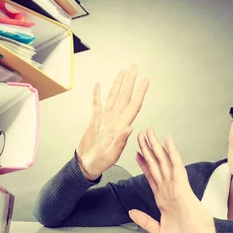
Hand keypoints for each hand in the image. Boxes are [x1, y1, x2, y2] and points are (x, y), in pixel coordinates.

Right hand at [76, 65, 149, 180]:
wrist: (86, 165)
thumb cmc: (100, 162)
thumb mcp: (112, 154)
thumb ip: (121, 141)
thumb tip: (130, 128)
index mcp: (120, 125)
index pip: (133, 105)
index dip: (140, 92)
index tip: (146, 80)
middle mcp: (114, 119)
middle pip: (124, 96)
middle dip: (130, 81)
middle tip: (134, 67)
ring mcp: (104, 119)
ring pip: (113, 97)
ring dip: (118, 84)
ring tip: (122, 72)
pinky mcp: (94, 121)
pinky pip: (97, 104)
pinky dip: (97, 94)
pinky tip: (98, 85)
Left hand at [128, 127, 220, 232]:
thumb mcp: (159, 231)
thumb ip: (145, 220)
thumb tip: (131, 212)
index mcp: (164, 200)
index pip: (152, 177)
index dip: (144, 164)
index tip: (137, 152)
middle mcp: (169, 190)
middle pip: (156, 165)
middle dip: (148, 149)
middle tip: (141, 133)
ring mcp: (176, 188)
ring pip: (164, 162)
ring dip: (156, 146)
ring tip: (149, 132)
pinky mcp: (183, 189)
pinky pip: (176, 168)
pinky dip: (172, 153)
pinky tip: (168, 141)